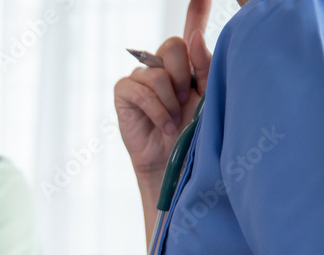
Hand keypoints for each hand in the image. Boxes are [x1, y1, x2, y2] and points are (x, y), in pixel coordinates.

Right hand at [114, 0, 212, 187]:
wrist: (173, 162)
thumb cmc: (193, 132)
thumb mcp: (207, 95)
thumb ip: (204, 64)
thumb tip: (192, 36)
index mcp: (187, 64)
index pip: (190, 29)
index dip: (195, 9)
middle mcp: (161, 66)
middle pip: (172, 45)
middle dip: (183, 75)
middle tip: (186, 100)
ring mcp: (140, 78)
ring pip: (157, 73)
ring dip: (170, 100)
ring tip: (175, 120)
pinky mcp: (124, 93)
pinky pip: (140, 89)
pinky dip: (156, 109)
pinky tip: (164, 124)